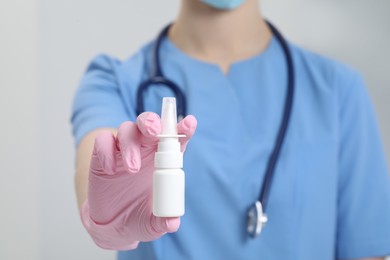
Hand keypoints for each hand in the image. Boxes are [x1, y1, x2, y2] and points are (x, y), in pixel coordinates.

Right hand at [80, 112, 196, 249]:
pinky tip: (110, 169)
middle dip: (151, 122)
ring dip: (130, 144)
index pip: (175, 139)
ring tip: (133, 168)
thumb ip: (162, 222)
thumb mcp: (152, 224)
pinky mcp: (103, 154)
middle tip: (153, 131)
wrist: (112, 226)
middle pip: (149, 124)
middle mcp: (144, 150)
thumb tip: (172, 223)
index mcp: (163, 160)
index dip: (183, 129)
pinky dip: (106, 150)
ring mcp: (123, 150)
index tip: (190, 123)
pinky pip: (103, 140)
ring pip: (127, 129)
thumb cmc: (138, 217)